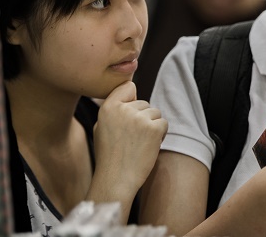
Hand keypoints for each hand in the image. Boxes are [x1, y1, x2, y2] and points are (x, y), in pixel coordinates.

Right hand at [92, 81, 167, 197]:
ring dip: (152, 126)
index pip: (128, 87)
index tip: (130, 112)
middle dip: (142, 118)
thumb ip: (113, 110)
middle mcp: (124, 109)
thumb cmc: (109, 156)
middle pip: (144, 103)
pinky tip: (148, 146)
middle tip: (132, 138)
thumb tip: (130, 95)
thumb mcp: (101, 127)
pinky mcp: (154, 128)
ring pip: (155, 113)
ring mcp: (139, 118)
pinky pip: (164, 123)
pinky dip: (160, 134)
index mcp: (108, 107)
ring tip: (139, 143)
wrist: (116, 178)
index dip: (132, 98)